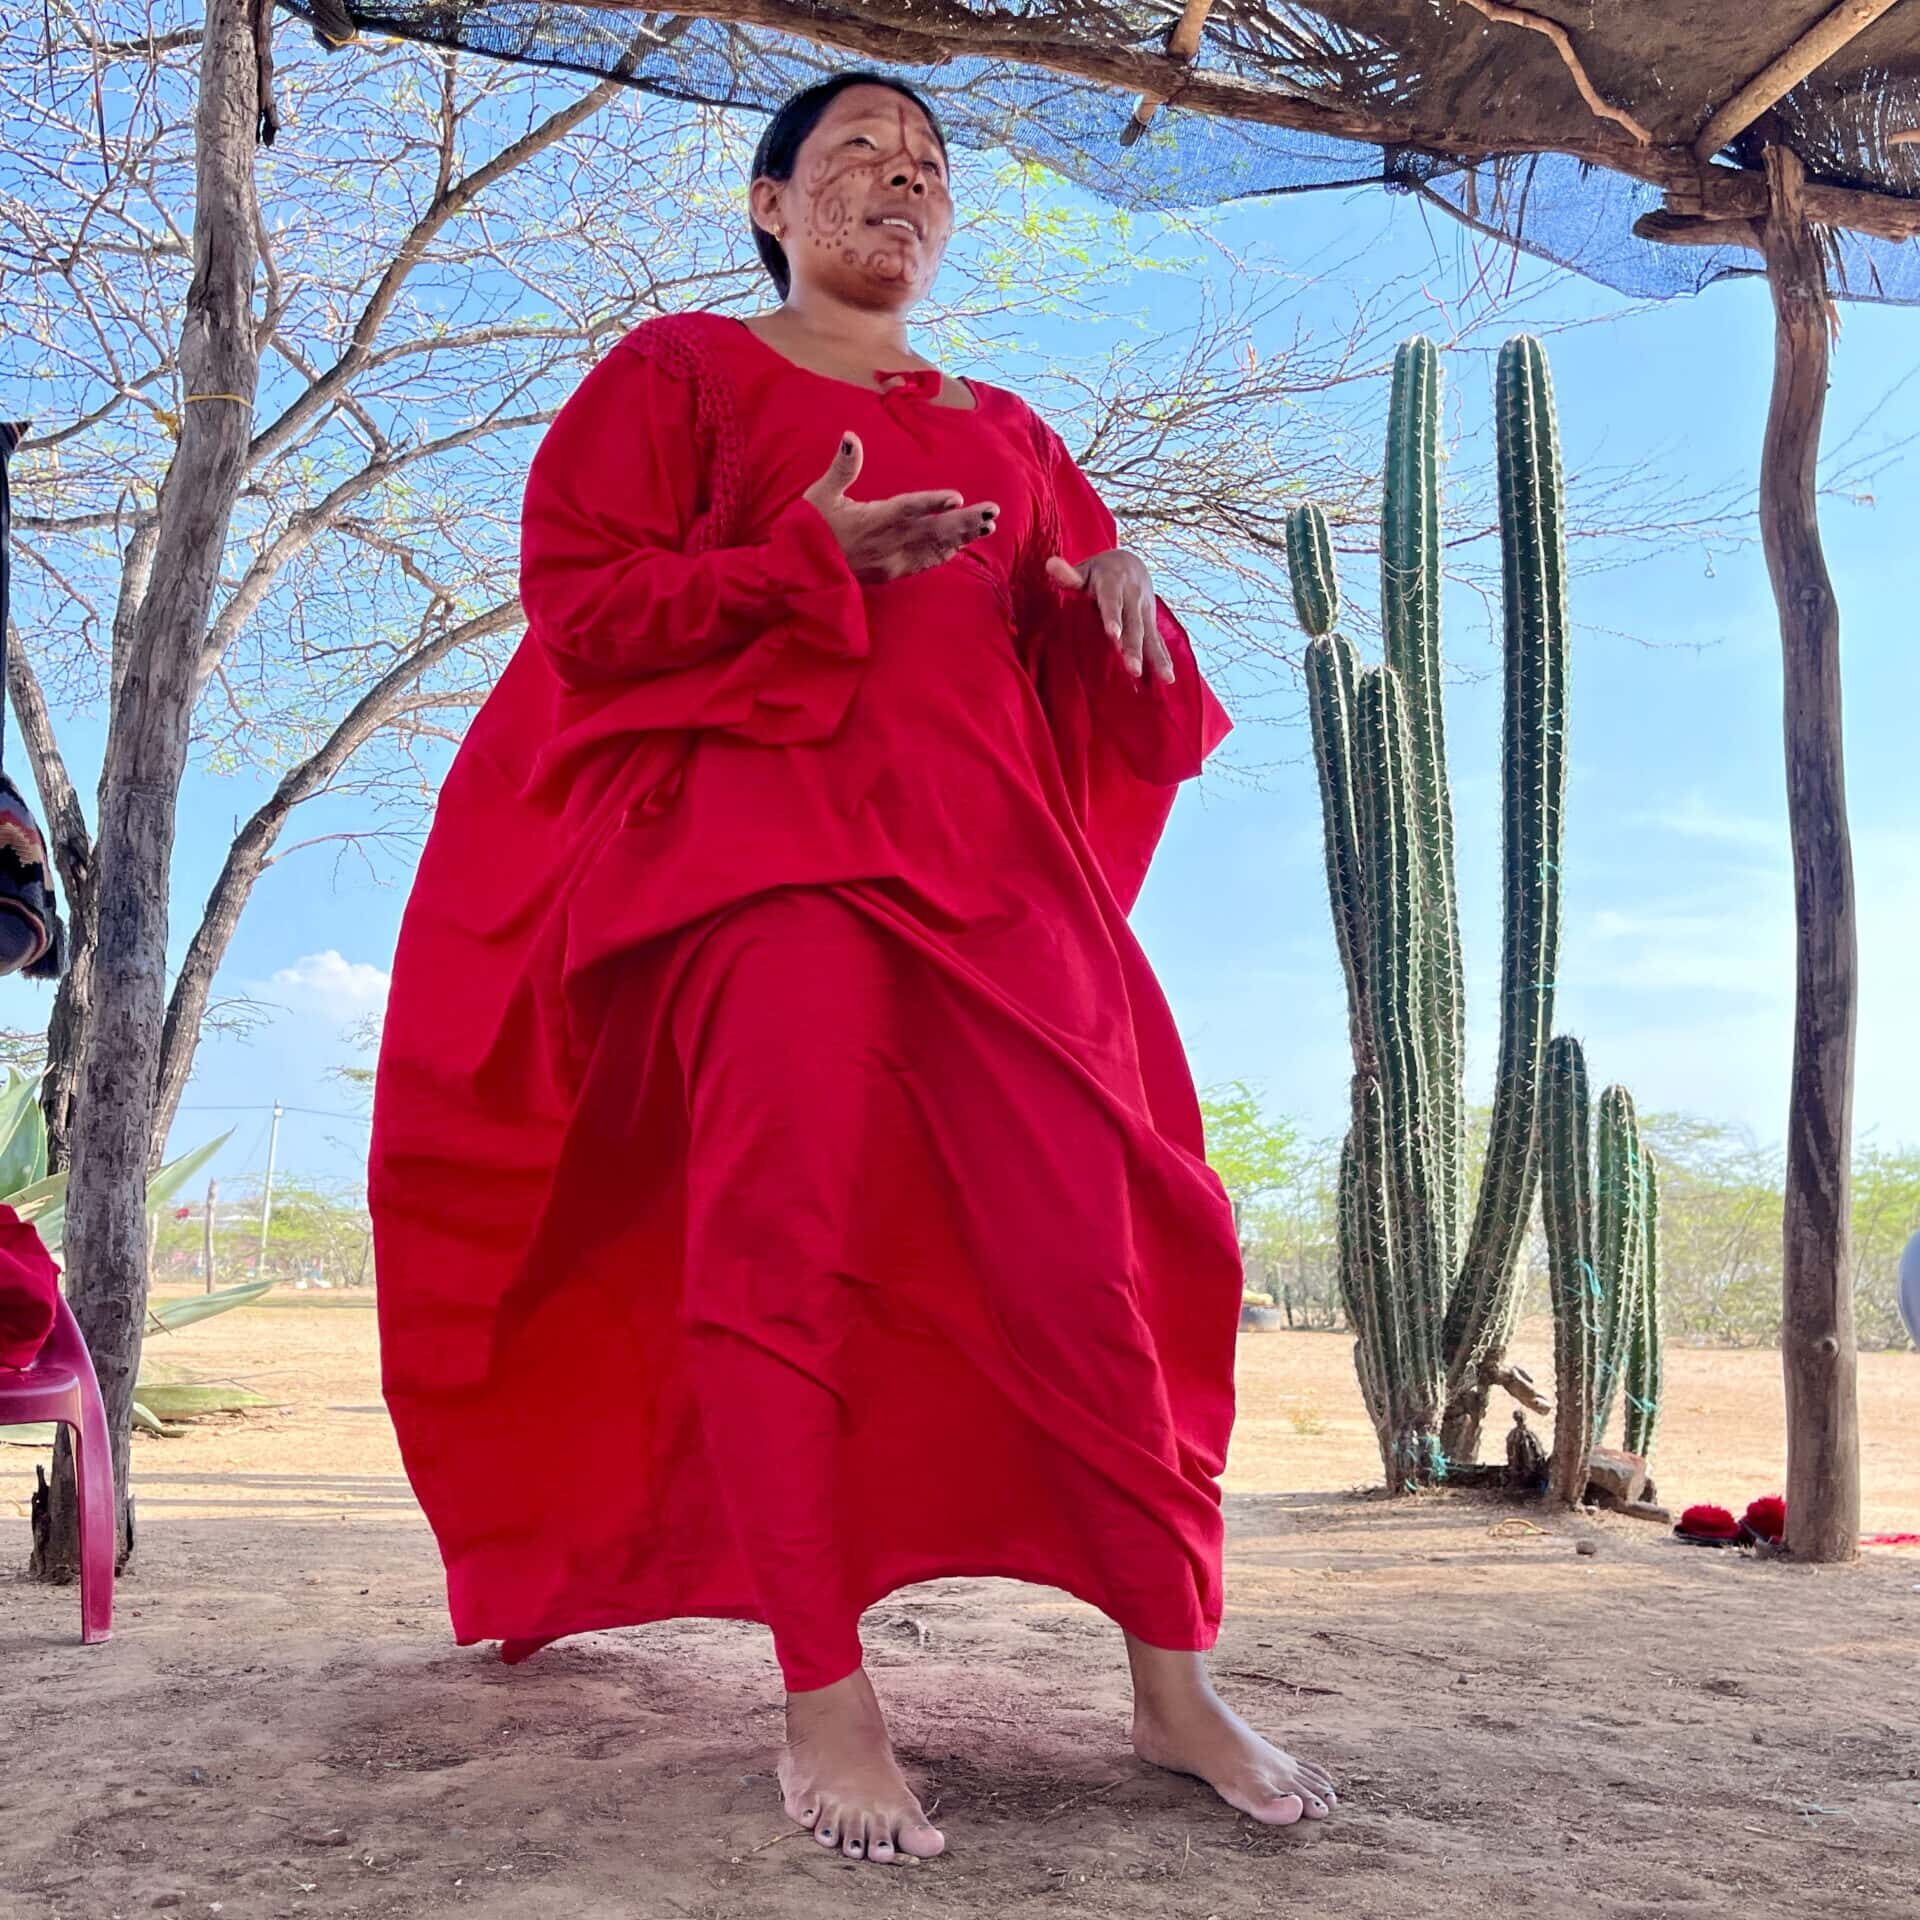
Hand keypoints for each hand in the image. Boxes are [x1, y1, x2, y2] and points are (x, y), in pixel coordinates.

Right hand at [804, 431, 998, 584]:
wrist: (799, 573)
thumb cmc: (808, 529)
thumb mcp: (820, 494)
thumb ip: (842, 467)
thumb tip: (851, 437)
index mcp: (871, 520)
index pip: (907, 509)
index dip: (932, 503)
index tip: (957, 497)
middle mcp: (887, 543)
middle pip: (932, 531)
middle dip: (964, 521)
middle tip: (992, 512)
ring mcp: (891, 561)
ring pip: (934, 549)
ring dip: (962, 537)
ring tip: (987, 526)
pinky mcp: (891, 573)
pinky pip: (924, 563)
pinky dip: (944, 553)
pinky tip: (961, 545)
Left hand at [1046, 549, 1174, 683]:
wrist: (1130, 562)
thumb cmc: (1098, 571)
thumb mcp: (1084, 570)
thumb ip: (1069, 574)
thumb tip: (1051, 564)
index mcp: (1113, 582)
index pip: (1112, 601)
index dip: (1113, 617)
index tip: (1113, 635)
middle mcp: (1133, 597)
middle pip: (1133, 624)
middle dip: (1134, 647)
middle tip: (1133, 669)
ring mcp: (1145, 610)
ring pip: (1149, 635)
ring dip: (1155, 657)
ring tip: (1164, 678)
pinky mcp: (1151, 622)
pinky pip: (1157, 640)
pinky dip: (1164, 658)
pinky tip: (1169, 677)